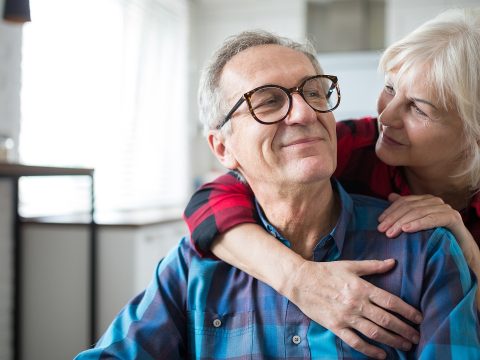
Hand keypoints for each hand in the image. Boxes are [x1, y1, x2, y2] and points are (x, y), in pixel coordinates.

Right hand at [286, 259, 421, 358]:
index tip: (419, 318)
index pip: (390, 302)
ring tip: (405, 346)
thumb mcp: (349, 265)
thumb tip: (393, 262)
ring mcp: (346, 316)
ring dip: (393, 341)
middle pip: (387, 320)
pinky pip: (356, 341)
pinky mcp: (335, 326)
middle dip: (404, 330)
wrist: (300, 281)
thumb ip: (373, 266)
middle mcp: (356, 303)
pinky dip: (370, 350)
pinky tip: (382, 355)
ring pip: (375, 333)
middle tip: (417, 337)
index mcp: (362, 287)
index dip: (407, 311)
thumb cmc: (325, 271)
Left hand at [377, 193, 462, 237]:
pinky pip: (432, 219)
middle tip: (382, 229)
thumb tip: (390, 196)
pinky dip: (418, 224)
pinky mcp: (452, 218)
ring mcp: (444, 208)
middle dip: (393, 218)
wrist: (462, 249)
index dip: (390, 211)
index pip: (404, 201)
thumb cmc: (437, 235)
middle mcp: (435, 201)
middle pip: (409, 207)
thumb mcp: (418, 222)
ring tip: (391, 232)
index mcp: (425, 200)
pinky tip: (406, 230)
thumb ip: (406, 208)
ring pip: (418, 212)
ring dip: (402, 222)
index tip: (379, 222)